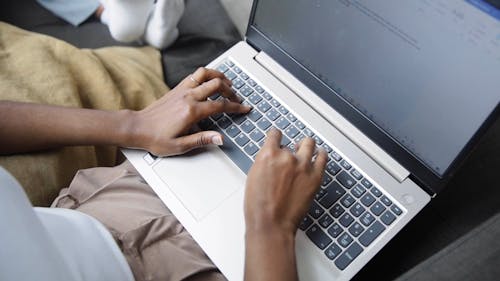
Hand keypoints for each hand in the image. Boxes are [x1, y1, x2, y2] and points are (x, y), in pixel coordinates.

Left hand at [126, 67, 250, 155]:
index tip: (245, 108)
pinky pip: (195, 75)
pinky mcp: (176, 89)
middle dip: (231, 90)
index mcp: (191, 111)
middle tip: (237, 99)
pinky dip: (206, 75)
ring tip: (227, 83)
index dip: (236, 107)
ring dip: (219, 76)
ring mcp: (182, 90)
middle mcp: (188, 97)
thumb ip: (202, 140)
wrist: (136, 127)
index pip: (220, 105)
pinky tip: (210, 82)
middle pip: (216, 84)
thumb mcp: (180, 146)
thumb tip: (221, 139)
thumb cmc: (155, 138)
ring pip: (205, 74)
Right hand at [244, 129, 327, 235]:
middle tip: (292, 151)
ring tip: (307, 149)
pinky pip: (322, 157)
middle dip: (291, 147)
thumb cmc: (259, 206)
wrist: (271, 223)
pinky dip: (321, 154)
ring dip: (306, 146)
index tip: (277, 137)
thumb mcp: (253, 176)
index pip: (275, 135)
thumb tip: (271, 158)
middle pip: (291, 143)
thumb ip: (265, 162)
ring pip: (309, 144)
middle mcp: (287, 157)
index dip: (276, 136)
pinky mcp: (316, 176)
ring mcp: (303, 166)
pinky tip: (320, 154)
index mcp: (268, 155)